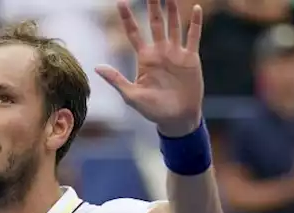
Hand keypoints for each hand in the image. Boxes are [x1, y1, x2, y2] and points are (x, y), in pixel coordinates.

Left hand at [95, 0, 204, 137]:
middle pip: (155, 23)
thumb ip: (116, 80)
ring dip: (172, 10)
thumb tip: (97, 67)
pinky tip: (196, 8)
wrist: (176, 119)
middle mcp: (160, 52)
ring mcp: (176, 53)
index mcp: (144, 58)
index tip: (120, 1)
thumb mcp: (131, 96)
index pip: (133, 33)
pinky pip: (193, 37)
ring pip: (173, 25)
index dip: (127, 17)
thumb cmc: (153, 110)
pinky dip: (195, 23)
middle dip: (152, 6)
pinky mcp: (191, 58)